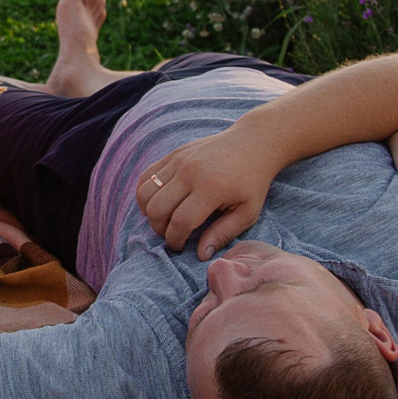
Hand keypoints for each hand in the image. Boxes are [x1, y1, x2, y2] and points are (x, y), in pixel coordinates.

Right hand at [136, 125, 281, 257]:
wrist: (252, 144)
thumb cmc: (251, 183)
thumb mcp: (247, 213)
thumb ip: (223, 234)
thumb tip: (201, 255)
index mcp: (211, 189)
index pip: (180, 222)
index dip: (176, 240)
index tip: (180, 246)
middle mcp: (190, 173)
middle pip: (157, 209)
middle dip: (160, 229)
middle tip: (173, 234)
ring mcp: (178, 161)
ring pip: (145, 193)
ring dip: (150, 213)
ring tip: (165, 219)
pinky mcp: (173, 154)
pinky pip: (146, 176)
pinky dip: (145, 194)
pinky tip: (158, 203)